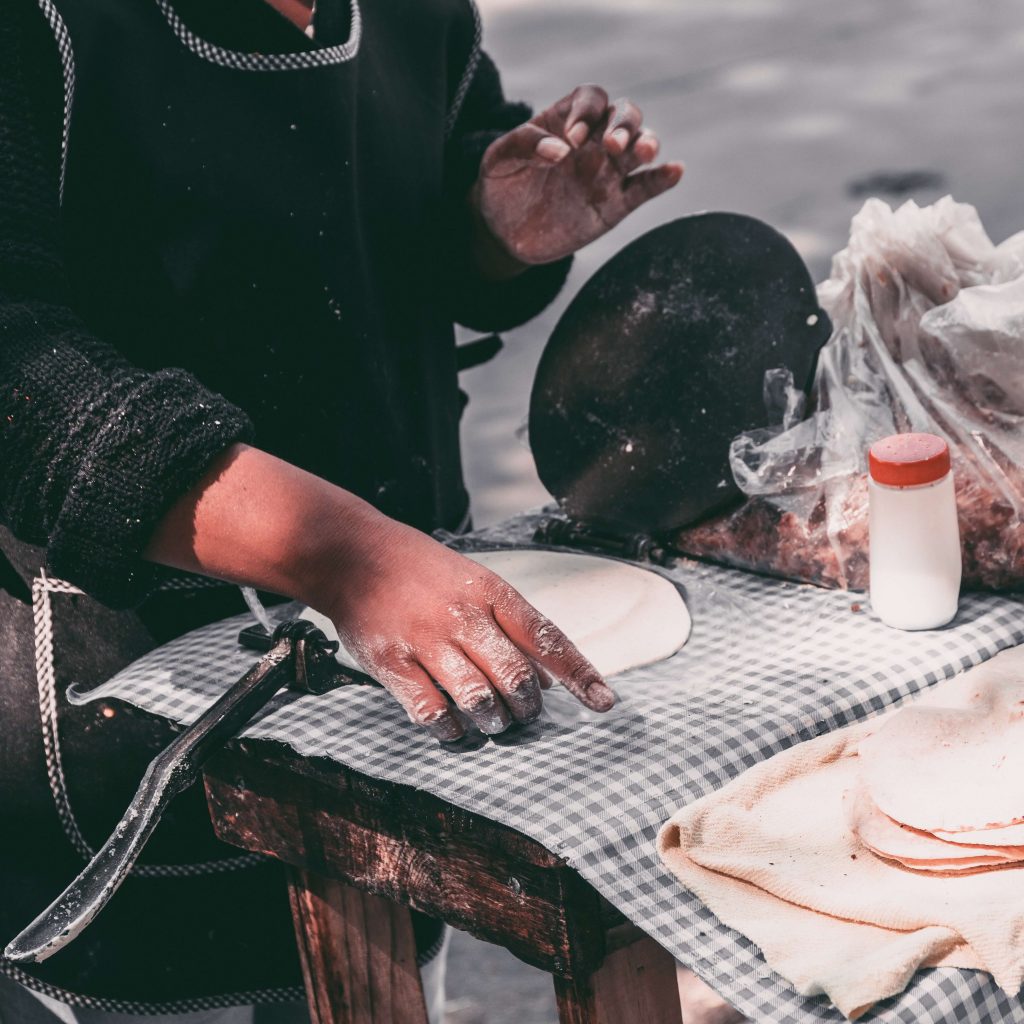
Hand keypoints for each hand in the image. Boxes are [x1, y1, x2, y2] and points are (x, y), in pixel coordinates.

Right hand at [317, 514, 615, 741]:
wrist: (352, 553)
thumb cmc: (421, 571)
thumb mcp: (474, 581)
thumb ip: (511, 625)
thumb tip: (550, 677)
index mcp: (491, 592)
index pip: (548, 638)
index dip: (580, 675)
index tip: (604, 703)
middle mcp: (464, 616)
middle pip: (517, 677)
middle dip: (530, 706)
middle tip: (526, 712)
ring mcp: (427, 640)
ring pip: (479, 700)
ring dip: (494, 721)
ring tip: (493, 721)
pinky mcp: (393, 663)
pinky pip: (431, 712)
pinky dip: (450, 730)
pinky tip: (454, 728)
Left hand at [471, 85, 683, 267]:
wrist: (504, 233)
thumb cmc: (501, 186)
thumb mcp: (498, 159)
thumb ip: (523, 144)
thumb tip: (560, 151)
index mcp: (567, 121)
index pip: (591, 99)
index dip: (586, 112)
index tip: (571, 140)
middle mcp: (593, 142)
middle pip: (625, 115)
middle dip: (624, 124)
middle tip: (611, 145)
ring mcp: (607, 172)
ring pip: (641, 146)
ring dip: (647, 144)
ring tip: (643, 153)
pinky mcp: (616, 204)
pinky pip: (646, 187)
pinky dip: (663, 178)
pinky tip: (675, 171)